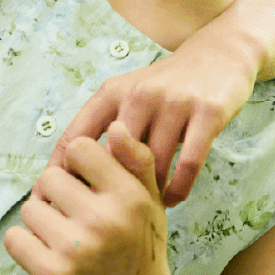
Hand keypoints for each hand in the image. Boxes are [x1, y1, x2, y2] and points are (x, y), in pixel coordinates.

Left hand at [4, 122, 184, 274]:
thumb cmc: (143, 251)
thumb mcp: (151, 203)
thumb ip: (136, 161)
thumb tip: (115, 127)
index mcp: (129, 196)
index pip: (79, 149)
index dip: (78, 164)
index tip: (86, 183)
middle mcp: (104, 220)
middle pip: (49, 177)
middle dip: (57, 193)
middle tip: (73, 215)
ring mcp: (76, 249)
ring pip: (30, 207)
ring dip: (41, 220)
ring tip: (64, 237)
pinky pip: (15, 239)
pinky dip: (26, 244)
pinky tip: (48, 254)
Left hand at [49, 43, 257, 206]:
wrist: (220, 53)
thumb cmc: (167, 84)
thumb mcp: (129, 93)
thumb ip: (104, 128)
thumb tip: (69, 178)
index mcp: (114, 91)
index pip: (76, 138)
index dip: (60, 175)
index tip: (54, 206)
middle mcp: (141, 94)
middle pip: (113, 157)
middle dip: (105, 192)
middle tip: (102, 221)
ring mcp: (175, 103)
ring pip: (153, 165)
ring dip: (147, 194)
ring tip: (143, 211)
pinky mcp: (208, 113)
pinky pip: (188, 165)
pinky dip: (178, 190)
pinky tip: (172, 199)